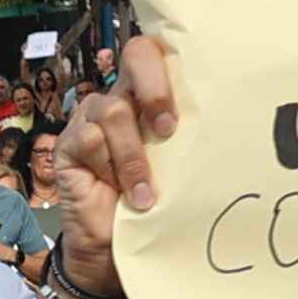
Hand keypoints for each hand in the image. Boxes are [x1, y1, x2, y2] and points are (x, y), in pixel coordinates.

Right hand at [71, 36, 180, 283]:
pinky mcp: (68, 142)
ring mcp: (91, 117)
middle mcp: (121, 97)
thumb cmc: (151, 204)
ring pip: (115, 111)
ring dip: (134, 157)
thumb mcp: (175, 167)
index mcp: (150, 96)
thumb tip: (228, 125)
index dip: (171, 60)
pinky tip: (120, 192)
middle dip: (156, 89)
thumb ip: (186, 140)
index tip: (189, 97)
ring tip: (145, 193)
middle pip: (136, 56)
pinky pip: (90, 139)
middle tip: (168, 129)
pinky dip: (110, 168)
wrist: (113, 247)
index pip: (158, 51)